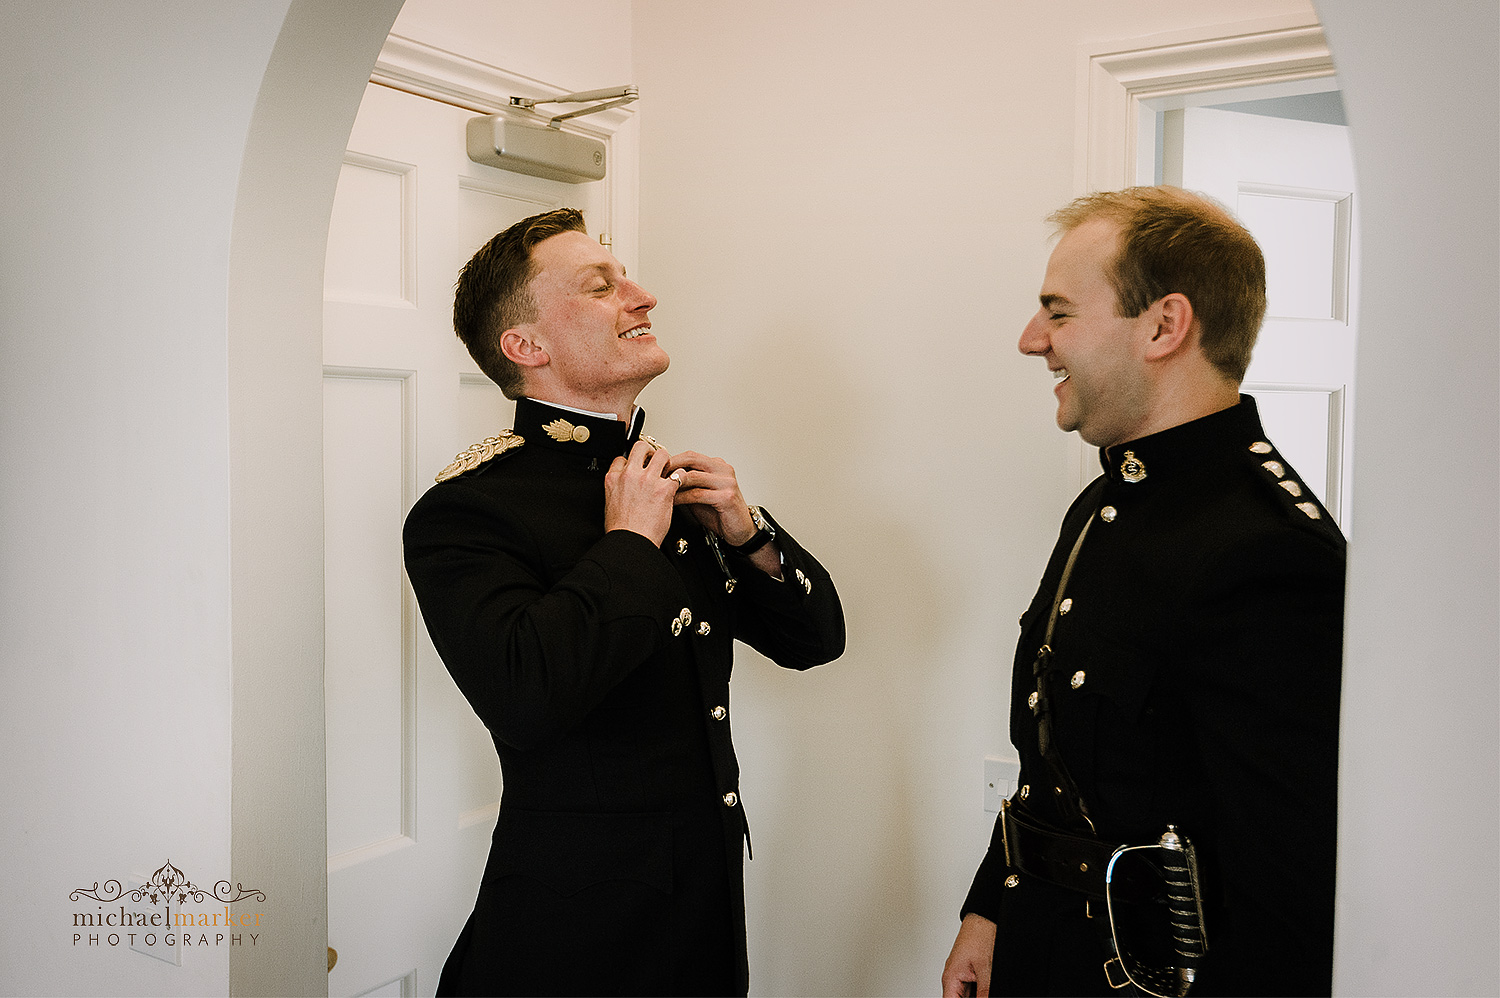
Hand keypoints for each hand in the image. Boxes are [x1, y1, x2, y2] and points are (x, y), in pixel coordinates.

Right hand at [604, 440, 677, 545]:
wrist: (631, 542)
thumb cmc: (622, 529)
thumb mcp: (610, 503)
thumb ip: (618, 488)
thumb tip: (626, 486)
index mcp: (613, 479)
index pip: (622, 458)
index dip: (631, 461)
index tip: (637, 466)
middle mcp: (630, 475)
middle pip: (641, 447)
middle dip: (649, 452)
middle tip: (655, 460)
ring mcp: (648, 480)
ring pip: (661, 454)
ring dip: (667, 460)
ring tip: (669, 469)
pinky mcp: (664, 489)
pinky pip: (678, 473)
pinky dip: (681, 477)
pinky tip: (680, 482)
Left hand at [666, 451, 782, 577]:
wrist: (740, 530)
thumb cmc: (721, 513)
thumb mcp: (700, 494)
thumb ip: (687, 484)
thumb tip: (664, 478)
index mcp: (717, 466)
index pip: (690, 455)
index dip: (672, 460)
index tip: (657, 468)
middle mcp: (723, 470)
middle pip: (691, 459)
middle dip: (671, 467)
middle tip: (656, 475)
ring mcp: (726, 482)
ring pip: (693, 476)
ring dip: (674, 482)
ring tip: (660, 489)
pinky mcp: (726, 496)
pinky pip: (698, 494)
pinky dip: (682, 497)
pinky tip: (673, 501)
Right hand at [941, 913, 995, 996]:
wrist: (985, 917)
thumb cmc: (979, 935)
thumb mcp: (986, 969)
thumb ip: (984, 992)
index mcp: (951, 978)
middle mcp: (953, 977)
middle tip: (984, 993)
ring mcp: (962, 974)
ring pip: (966, 995)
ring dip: (978, 994)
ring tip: (986, 986)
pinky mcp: (969, 971)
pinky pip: (972, 988)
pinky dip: (980, 991)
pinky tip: (987, 988)